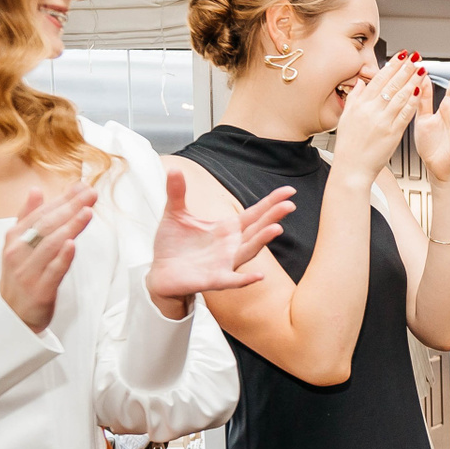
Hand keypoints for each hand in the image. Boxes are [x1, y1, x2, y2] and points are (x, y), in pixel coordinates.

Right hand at [1, 184, 98, 333]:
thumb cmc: (20, 275)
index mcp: (15, 238)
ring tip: (86, 212)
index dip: (62, 199)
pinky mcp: (39, 290)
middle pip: (47, 225)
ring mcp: (28, 271)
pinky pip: (52, 272)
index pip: (41, 213)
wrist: (11, 315)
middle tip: (90, 194)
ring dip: (69, 227)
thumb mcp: (18, 244)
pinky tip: (73, 244)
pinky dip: (62, 258)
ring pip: (50, 245)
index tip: (82, 186)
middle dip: (70, 208)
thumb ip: (27, 217)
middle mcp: (19, 252)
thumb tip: (36, 190)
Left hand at [146, 167, 295, 315]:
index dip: (271, 202)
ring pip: (248, 251)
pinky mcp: (213, 279)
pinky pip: (233, 280)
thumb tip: (174, 168)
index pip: (254, 213)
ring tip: (276, 228)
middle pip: (257, 229)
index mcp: (226, 229)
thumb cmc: (172, 245)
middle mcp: (231, 246)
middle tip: (290, 205)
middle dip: (273, 217)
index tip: (289, 191)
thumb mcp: (175, 214)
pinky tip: (259, 275)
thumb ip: (177, 192)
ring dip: (262, 240)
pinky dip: (246, 279)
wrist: (159, 273)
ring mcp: (225, 263)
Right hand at [333, 53, 420, 178]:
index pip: (379, 79)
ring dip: (413, 81)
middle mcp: (371, 111)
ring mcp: (383, 121)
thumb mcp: (345, 118)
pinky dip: (413, 101)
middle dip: (406, 68)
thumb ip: (354, 98)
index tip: (401, 56)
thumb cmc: (349, 147)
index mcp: (360, 105)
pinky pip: (405, 114)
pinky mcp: (392, 134)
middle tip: (416, 57)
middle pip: (392, 84)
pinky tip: (420, 92)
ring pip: (400, 96)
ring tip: (422, 70)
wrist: (352, 169)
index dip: (392, 65)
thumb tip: (360, 83)